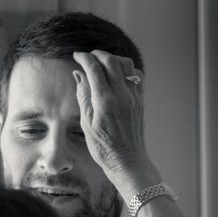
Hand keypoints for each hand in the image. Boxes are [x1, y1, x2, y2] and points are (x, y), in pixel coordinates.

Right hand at [72, 50, 159, 192]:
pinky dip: (126, 69)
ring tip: (103, 64)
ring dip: (113, 59)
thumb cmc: (104, 148)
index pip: (94, 68)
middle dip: (98, 55)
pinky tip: (117, 75)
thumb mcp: (86, 124)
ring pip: (126, 64)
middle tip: (88, 57)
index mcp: (105, 102)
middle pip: (111, 61)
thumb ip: (83, 96)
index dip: (84, 58)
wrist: (128, 161)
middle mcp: (122, 96)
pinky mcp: (140, 101)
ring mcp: (134, 97)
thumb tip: (79, 74)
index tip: (77, 56)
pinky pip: (136, 76)